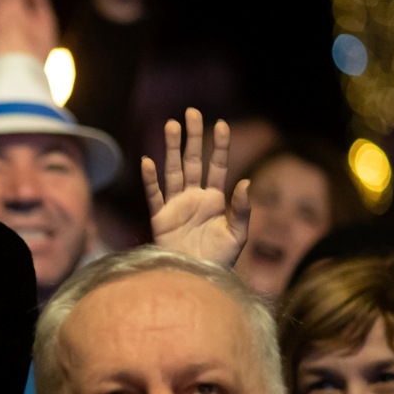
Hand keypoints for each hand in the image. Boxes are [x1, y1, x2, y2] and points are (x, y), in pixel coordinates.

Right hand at [143, 108, 250, 267]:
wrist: (197, 280)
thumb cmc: (219, 261)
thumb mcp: (238, 236)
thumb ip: (242, 210)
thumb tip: (245, 183)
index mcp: (215, 200)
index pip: (218, 166)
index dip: (220, 146)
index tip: (222, 125)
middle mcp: (194, 198)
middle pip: (193, 161)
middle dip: (193, 137)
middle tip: (192, 112)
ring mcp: (176, 206)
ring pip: (173, 171)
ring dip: (172, 149)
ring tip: (171, 125)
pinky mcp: (160, 218)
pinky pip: (154, 195)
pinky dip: (150, 179)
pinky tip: (148, 161)